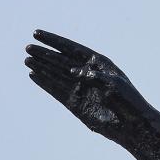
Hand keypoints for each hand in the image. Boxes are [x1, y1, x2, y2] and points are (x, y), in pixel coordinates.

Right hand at [25, 30, 150, 143]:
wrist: (132, 125)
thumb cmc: (128, 102)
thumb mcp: (113, 84)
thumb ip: (92, 76)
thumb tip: (72, 71)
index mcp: (99, 64)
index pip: (72, 49)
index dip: (55, 41)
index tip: (37, 34)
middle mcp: (88, 74)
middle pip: (62, 60)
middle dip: (45, 54)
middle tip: (28, 48)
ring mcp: (81, 89)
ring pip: (57, 75)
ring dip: (42, 67)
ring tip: (27, 60)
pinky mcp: (76, 103)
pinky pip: (57, 90)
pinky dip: (45, 83)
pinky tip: (33, 75)